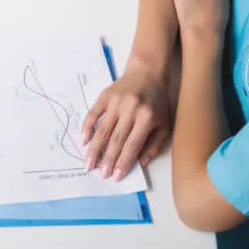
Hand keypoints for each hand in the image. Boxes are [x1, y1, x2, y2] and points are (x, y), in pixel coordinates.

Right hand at [81, 59, 171, 180]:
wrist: (147, 73)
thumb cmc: (158, 102)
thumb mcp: (165, 124)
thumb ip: (155, 145)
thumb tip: (141, 164)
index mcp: (147, 117)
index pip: (133, 144)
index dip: (123, 161)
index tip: (115, 176)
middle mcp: (130, 109)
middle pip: (117, 139)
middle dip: (108, 159)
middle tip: (100, 174)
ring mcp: (116, 101)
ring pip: (103, 129)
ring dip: (95, 148)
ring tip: (89, 163)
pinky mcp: (105, 95)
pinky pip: (93, 113)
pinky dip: (87, 127)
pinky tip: (84, 140)